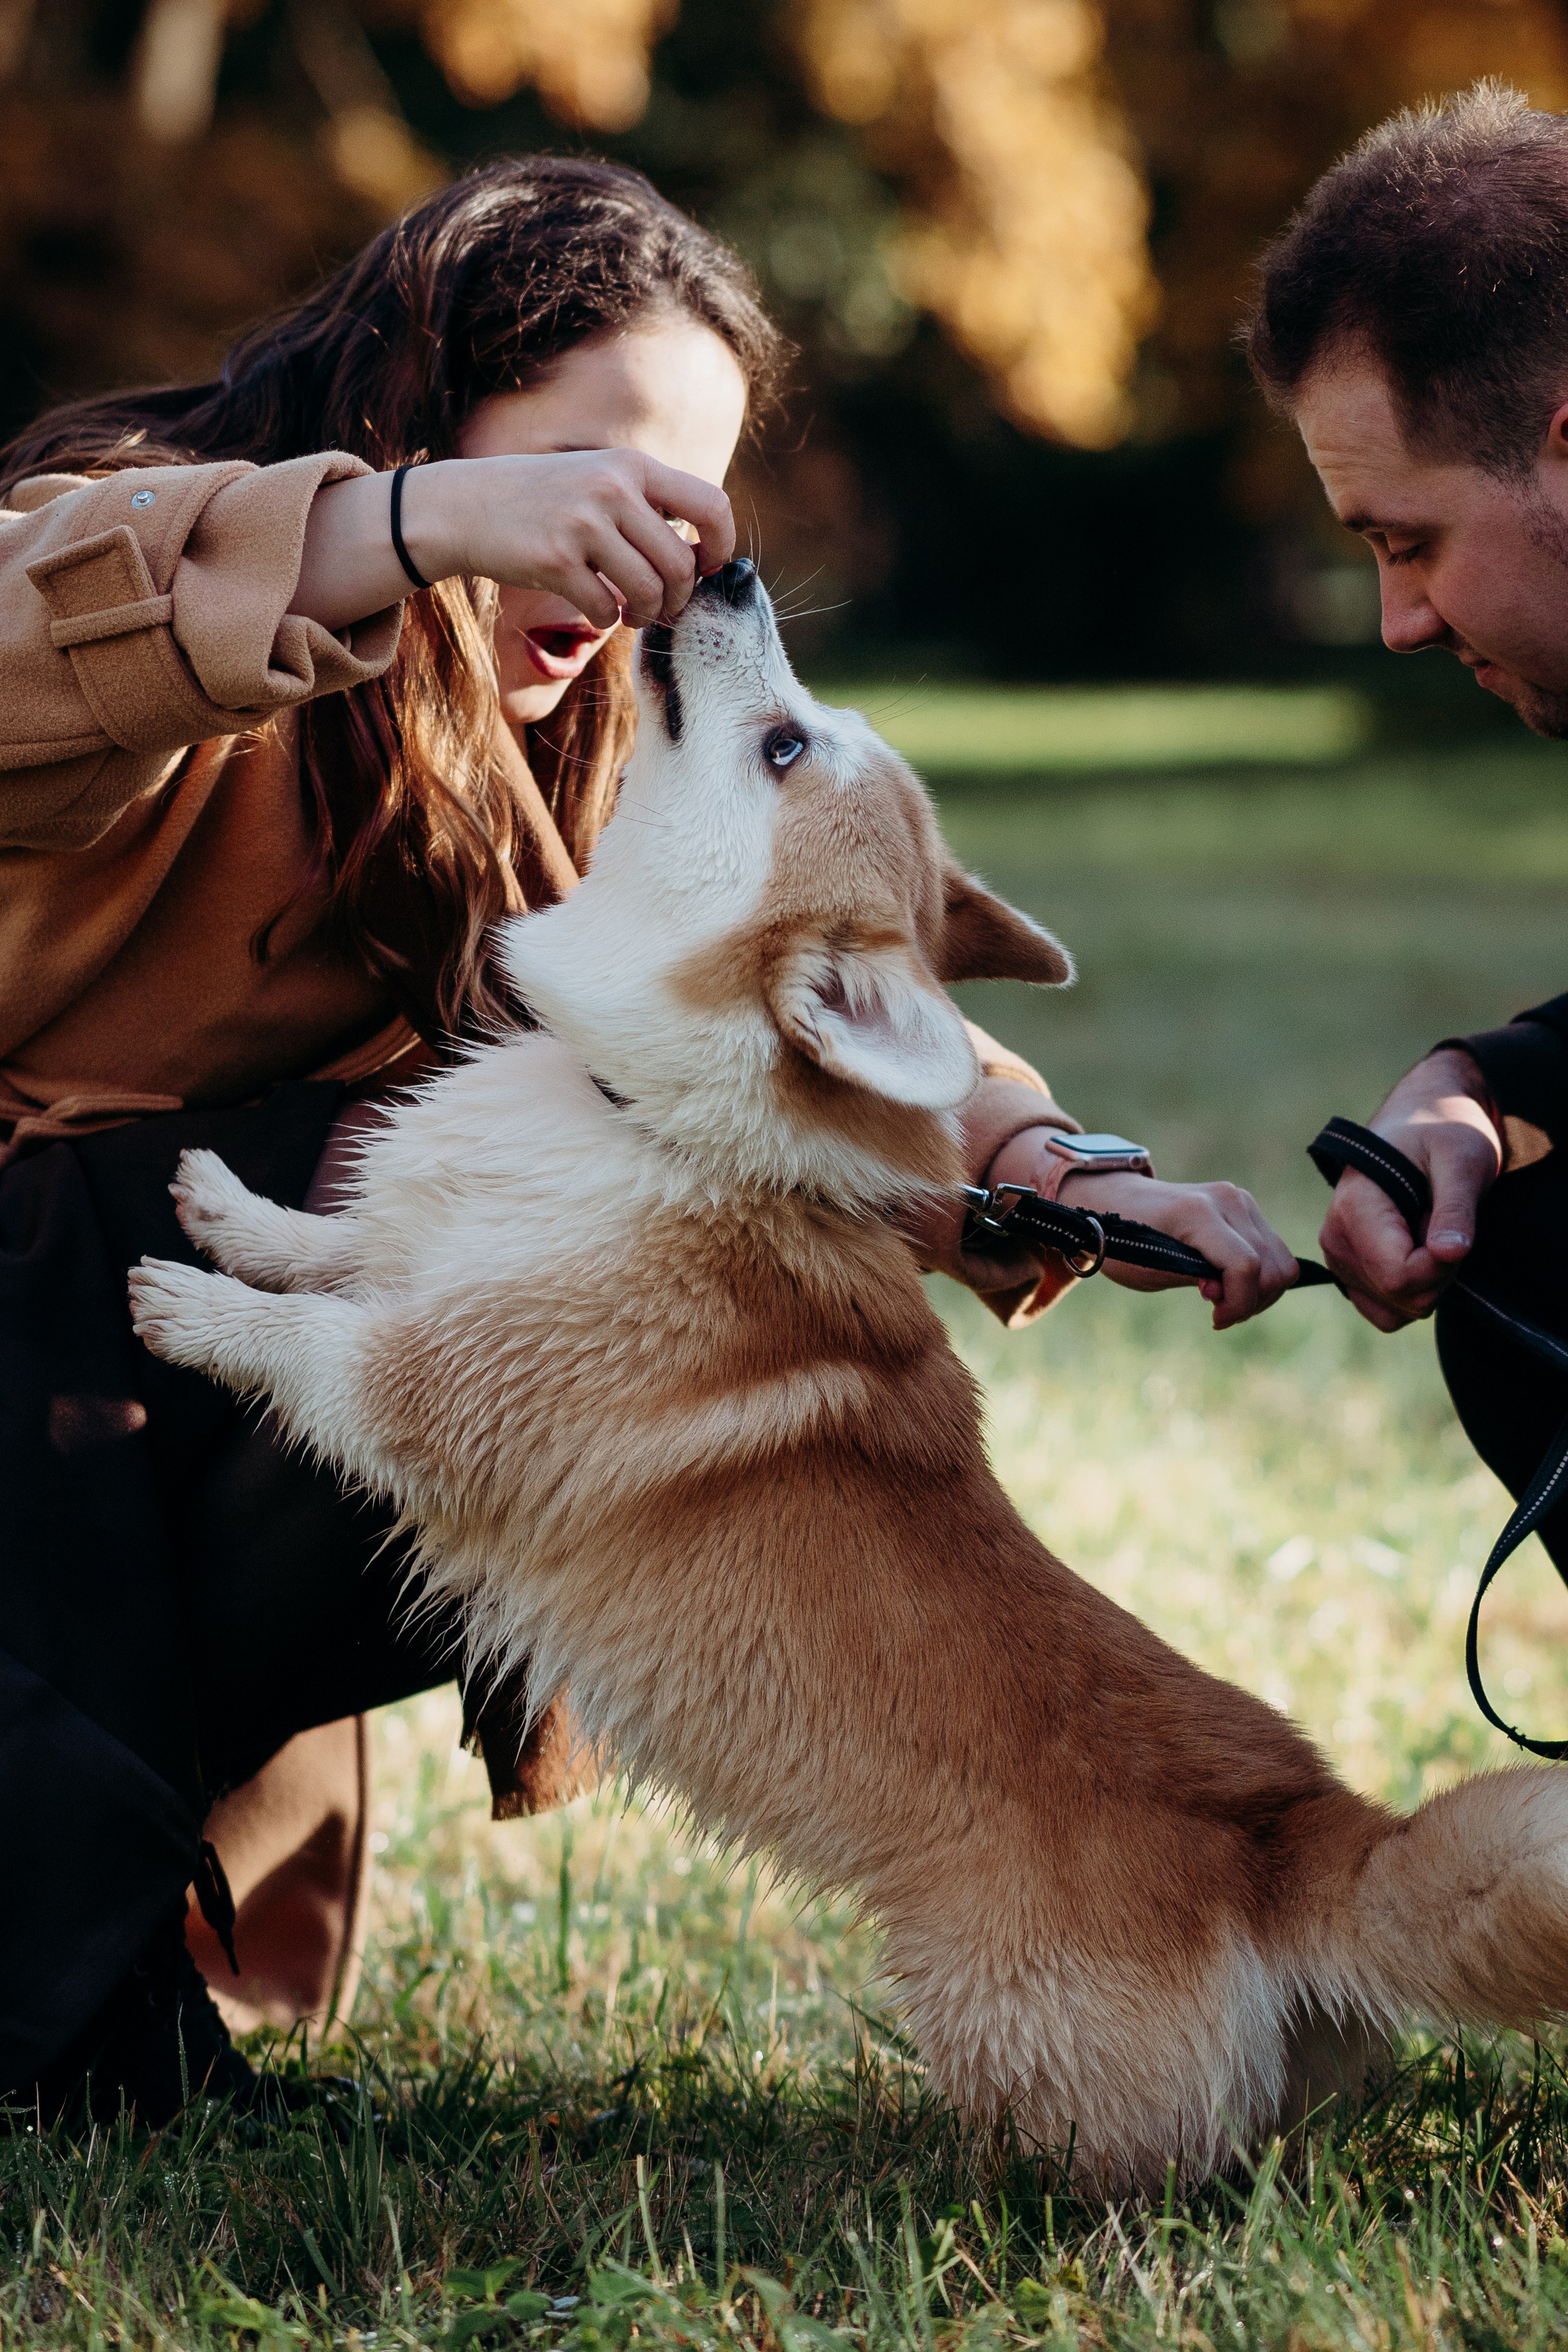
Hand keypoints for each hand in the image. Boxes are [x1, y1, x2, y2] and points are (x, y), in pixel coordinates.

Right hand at [291, 451, 734, 633]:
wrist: (463, 507)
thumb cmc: (541, 502)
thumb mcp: (598, 480)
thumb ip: (647, 505)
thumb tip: (701, 555)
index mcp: (633, 466)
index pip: (712, 505)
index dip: (720, 548)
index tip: (704, 570)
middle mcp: (613, 488)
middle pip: (681, 565)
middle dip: (677, 599)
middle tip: (659, 609)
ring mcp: (583, 522)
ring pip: (649, 591)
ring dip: (645, 615)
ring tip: (630, 614)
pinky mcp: (554, 558)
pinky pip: (605, 609)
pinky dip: (606, 620)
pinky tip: (596, 609)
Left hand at [987, 1130, 1298, 1330]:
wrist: (1115, 1203)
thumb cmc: (1124, 1242)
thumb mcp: (1151, 1270)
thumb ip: (1196, 1279)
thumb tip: (1229, 1292)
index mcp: (1196, 1214)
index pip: (1245, 1266)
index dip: (1239, 1303)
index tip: (1215, 1320)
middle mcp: (1227, 1200)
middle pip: (1273, 1267)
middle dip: (1252, 1301)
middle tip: (1218, 1311)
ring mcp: (1240, 1200)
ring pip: (1281, 1260)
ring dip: (1260, 1291)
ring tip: (1223, 1298)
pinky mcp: (1245, 1206)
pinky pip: (1273, 1250)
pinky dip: (1260, 1275)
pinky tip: (1228, 1282)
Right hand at [1317, 1047, 1500, 1329]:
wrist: (1421, 1119)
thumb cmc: (1443, 1131)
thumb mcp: (1462, 1159)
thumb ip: (1455, 1210)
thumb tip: (1449, 1254)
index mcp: (1354, 1209)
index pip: (1398, 1276)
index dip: (1441, 1269)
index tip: (1455, 1235)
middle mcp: (1335, 1239)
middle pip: (1398, 1296)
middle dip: (1438, 1274)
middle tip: (1443, 1225)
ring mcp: (1339, 1258)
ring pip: (1395, 1310)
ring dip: (1427, 1281)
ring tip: (1429, 1231)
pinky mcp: (1350, 1271)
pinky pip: (1386, 1311)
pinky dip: (1413, 1291)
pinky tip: (1419, 1249)